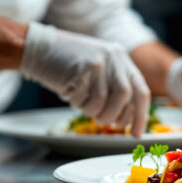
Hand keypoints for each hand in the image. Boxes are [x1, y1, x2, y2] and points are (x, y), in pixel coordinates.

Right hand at [20, 23, 150, 135]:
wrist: (40, 48)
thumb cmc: (69, 65)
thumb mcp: (99, 69)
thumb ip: (114, 88)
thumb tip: (127, 119)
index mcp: (122, 59)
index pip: (141, 91)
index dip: (140, 116)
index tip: (135, 134)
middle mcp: (114, 58)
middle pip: (126, 96)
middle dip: (115, 115)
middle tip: (103, 122)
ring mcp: (98, 61)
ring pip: (103, 100)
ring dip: (92, 111)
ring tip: (83, 105)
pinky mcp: (82, 68)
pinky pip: (84, 99)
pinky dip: (78, 104)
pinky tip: (71, 94)